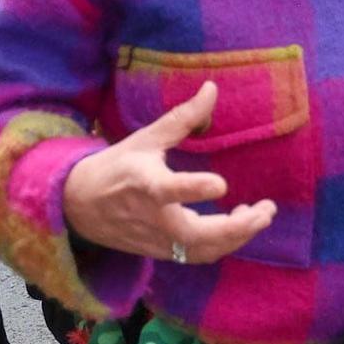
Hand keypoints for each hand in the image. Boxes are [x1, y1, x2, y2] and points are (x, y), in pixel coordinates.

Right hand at [63, 82, 276, 262]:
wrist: (77, 205)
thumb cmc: (116, 167)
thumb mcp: (146, 139)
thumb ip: (183, 118)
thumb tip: (212, 88)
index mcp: (146, 185)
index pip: (170, 190)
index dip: (194, 189)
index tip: (221, 184)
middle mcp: (152, 217)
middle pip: (195, 234)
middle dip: (236, 227)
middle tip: (266, 210)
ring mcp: (157, 240)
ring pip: (201, 250)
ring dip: (236, 238)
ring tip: (261, 215)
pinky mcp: (160, 253)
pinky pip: (196, 256)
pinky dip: (223, 245)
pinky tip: (240, 224)